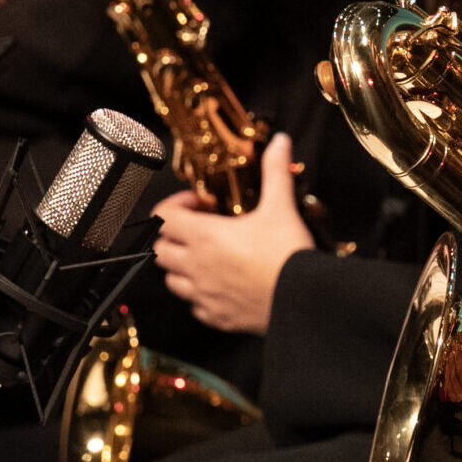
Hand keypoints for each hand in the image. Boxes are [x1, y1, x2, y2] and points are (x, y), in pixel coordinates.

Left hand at [148, 134, 311, 334]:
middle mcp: (196, 266)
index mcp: (205, 236)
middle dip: (173, 237)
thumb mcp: (281, 207)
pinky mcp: (216, 316)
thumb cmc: (287, 257)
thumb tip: (279, 144)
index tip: (197, 204)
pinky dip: (200, 296)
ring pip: (171, 280)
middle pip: (160, 249)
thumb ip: (275, 171)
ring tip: (205, 258)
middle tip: (197, 229)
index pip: (163, 217)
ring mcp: (203, 294)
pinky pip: (195, 307)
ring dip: (181, 266)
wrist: (302, 299)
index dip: (175, 205)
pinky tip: (220, 286)